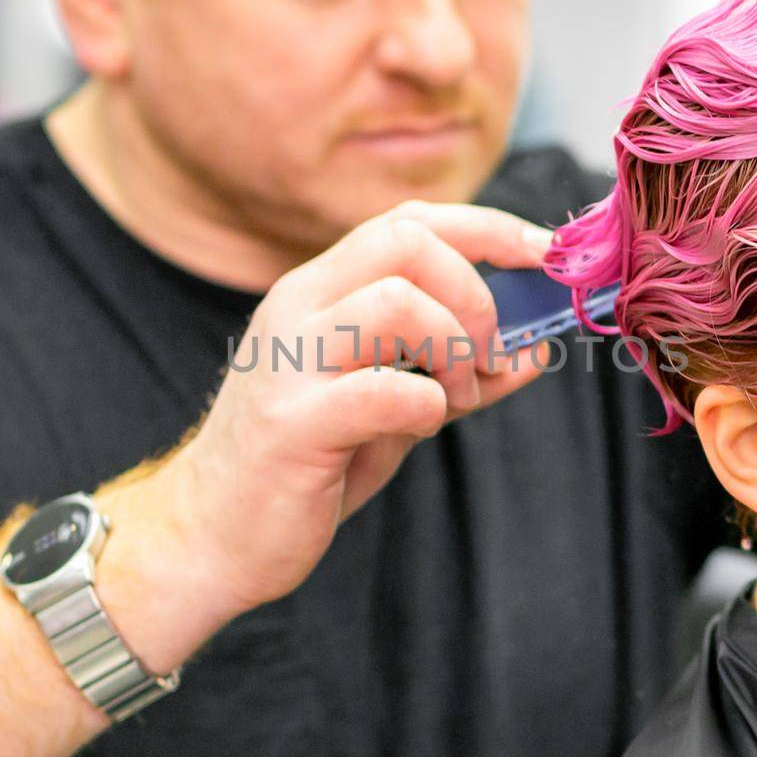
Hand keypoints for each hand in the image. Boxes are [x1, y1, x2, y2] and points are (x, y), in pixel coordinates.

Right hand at [163, 200, 552, 629]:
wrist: (212, 536)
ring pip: (396, 300)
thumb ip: (455, 372)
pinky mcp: (291, 423)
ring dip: (454, 348)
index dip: (488, 228)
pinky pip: (385, 389)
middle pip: (407, 240)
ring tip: (454, 396)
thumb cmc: (304, 466)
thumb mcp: (391, 407)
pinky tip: (420, 425)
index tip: (544, 254)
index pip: (410, 221)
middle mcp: (299, 307)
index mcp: (321, 291)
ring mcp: (290, 361)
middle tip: (488, 355)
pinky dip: (427, 404)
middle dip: (476, 292)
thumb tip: (536, 349)